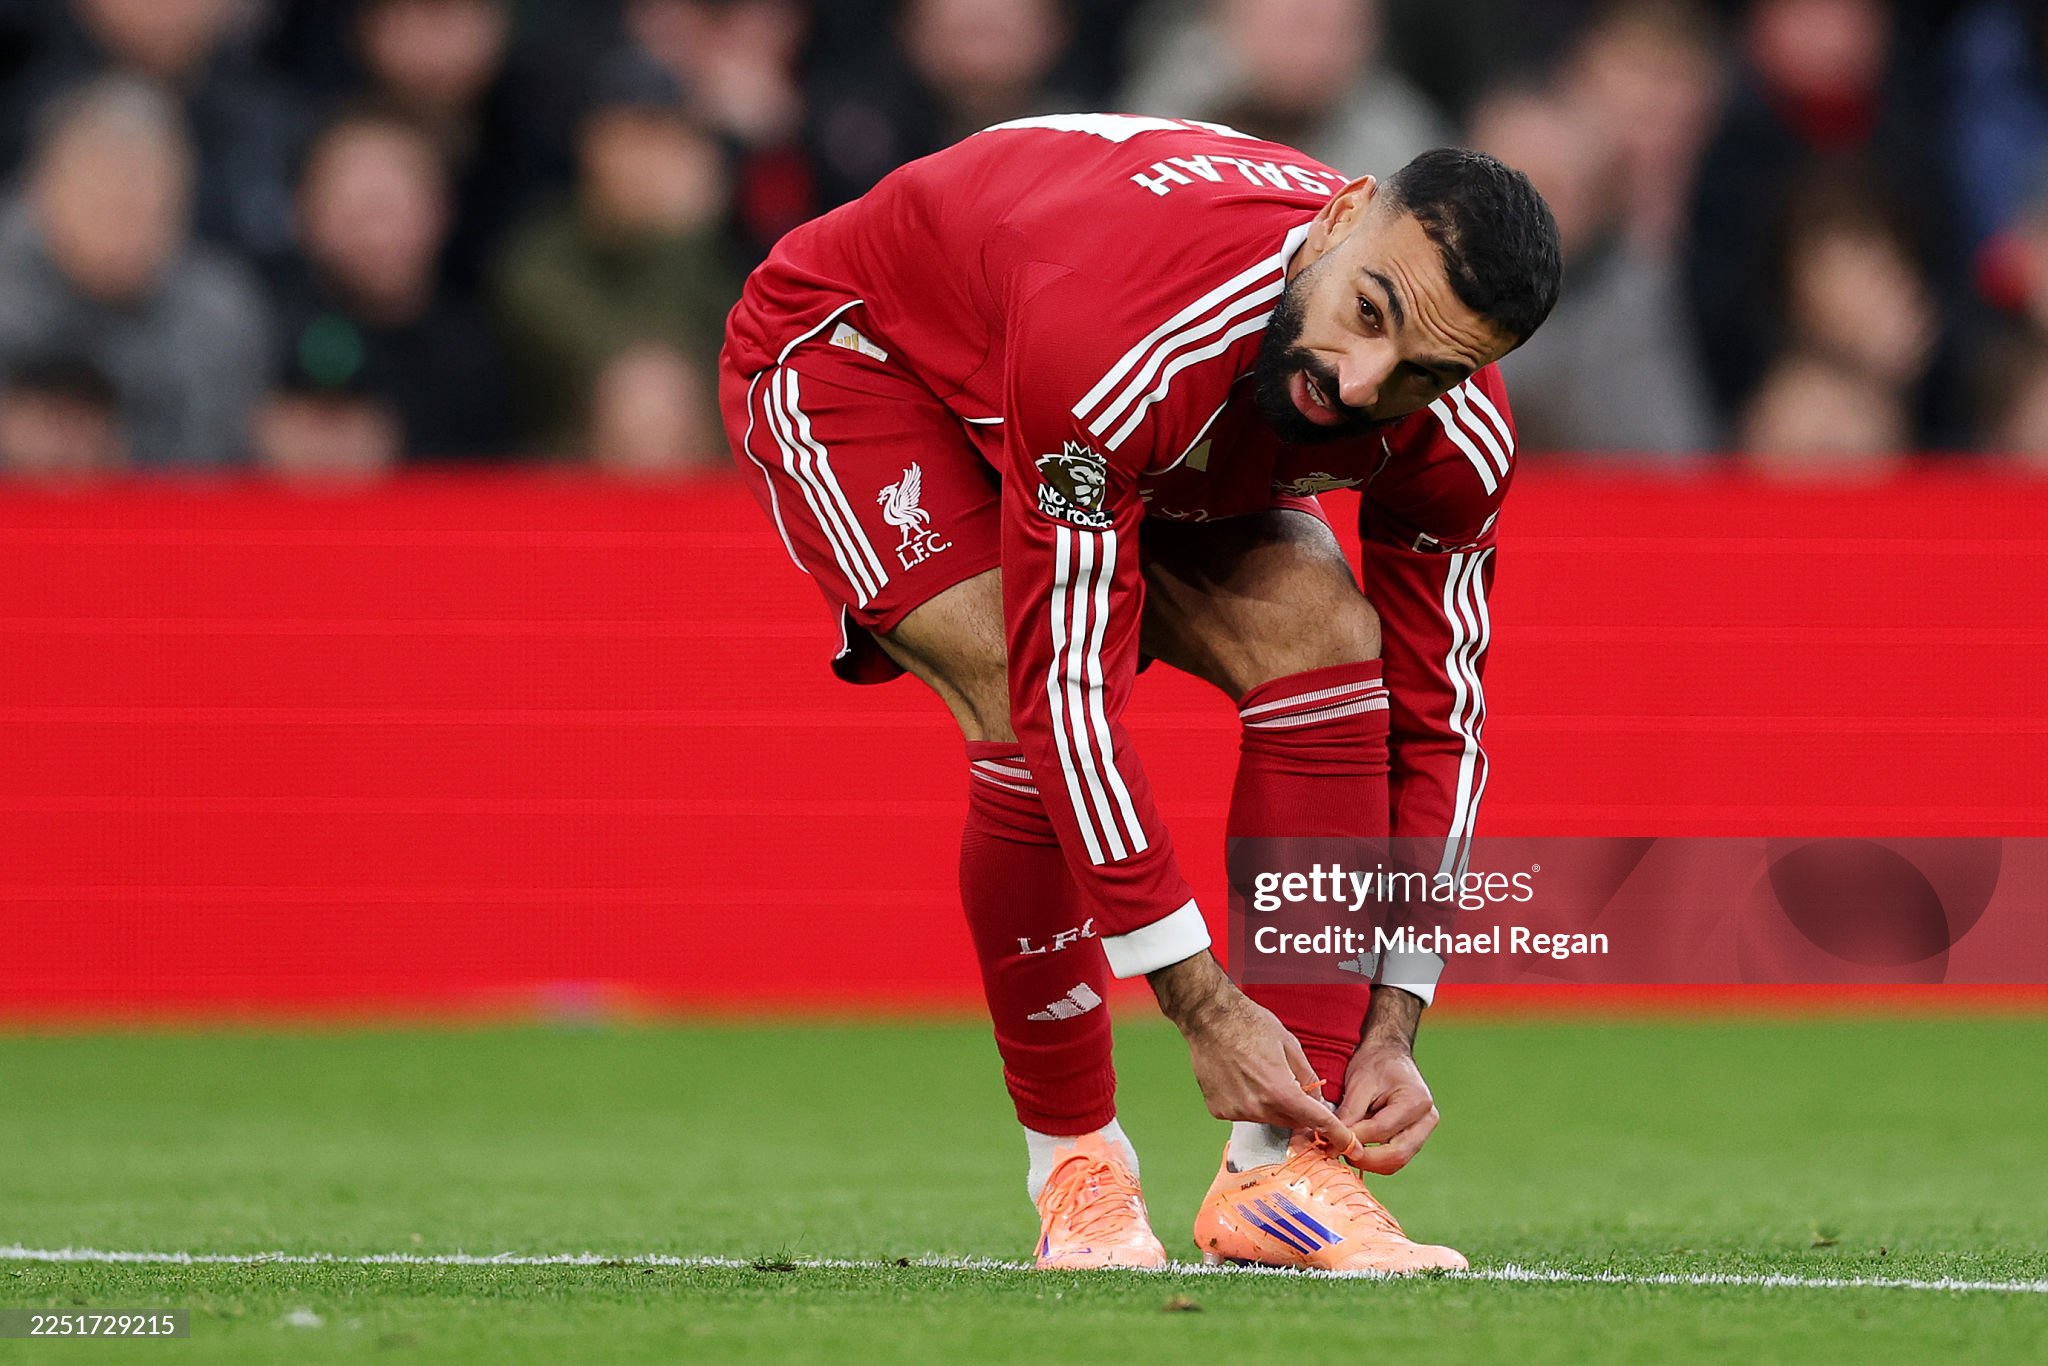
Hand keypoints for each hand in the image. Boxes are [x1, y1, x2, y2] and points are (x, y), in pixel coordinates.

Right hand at [1148, 953, 1358, 1148]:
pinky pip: (1244, 1113)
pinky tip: (1240, 1078)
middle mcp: (1257, 1108)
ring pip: (1268, 1118)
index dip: (1337, 1134)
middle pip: (1291, 1122)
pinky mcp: (1219, 1110)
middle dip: (1299, 1110)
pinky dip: (1249, 1102)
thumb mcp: (1290, 1045)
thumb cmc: (1250, 1024)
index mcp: (1280, 1091)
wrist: (1209, 1018)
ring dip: (1272, 1105)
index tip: (1350, 1146)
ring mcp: (1236, 1111)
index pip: (1316, 1120)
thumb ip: (1307, 1077)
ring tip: (1259, 1074)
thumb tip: (1317, 1099)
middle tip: (1291, 1085)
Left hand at [1333, 987, 1438, 1173]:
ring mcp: (1424, 1131)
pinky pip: (1395, 1156)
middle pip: (1397, 1155)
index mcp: (1416, 1101)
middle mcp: (1427, 1119)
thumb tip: (1333, 1143)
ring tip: (1344, 1150)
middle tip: (1337, 1153)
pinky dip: (1374, 1158)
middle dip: (1364, 1159)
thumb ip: (1349, 1114)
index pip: (1382, 1130)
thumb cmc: (1376, 1063)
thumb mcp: (1359, 1082)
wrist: (1390, 1054)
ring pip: (1397, 1161)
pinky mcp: (1415, 1138)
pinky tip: (1356, 1148)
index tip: (1329, 1143)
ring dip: (1368, 1161)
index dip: (1354, 1140)